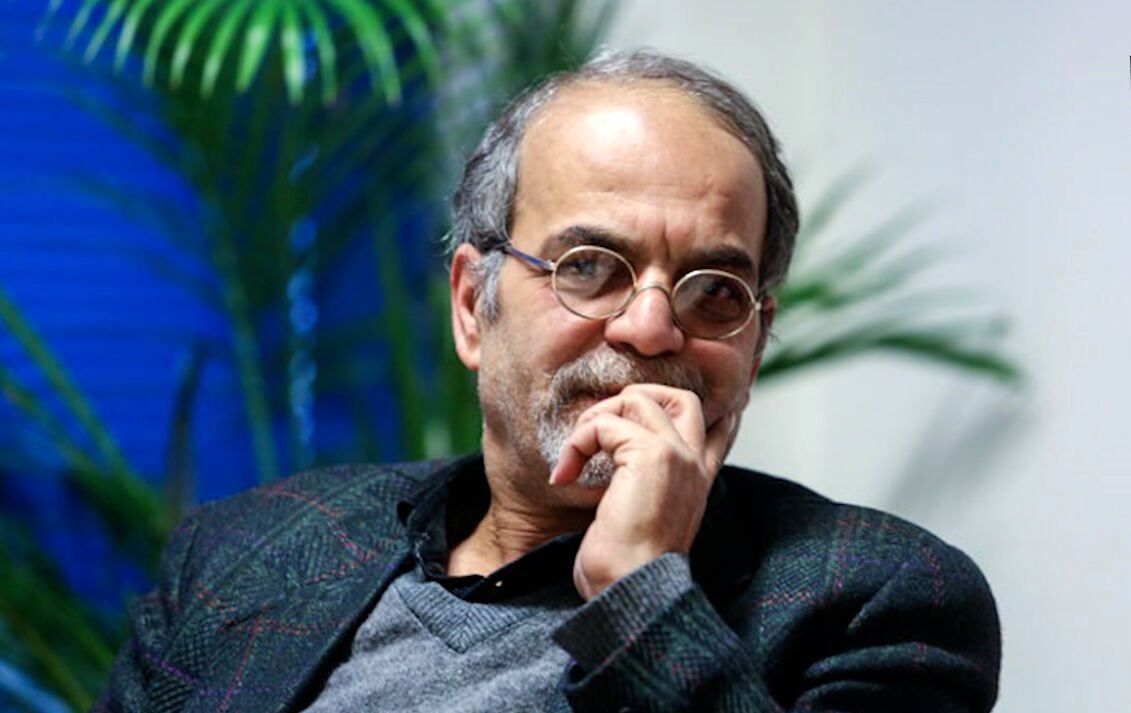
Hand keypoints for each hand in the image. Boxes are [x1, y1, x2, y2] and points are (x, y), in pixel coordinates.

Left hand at [549, 384, 737, 599]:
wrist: (631, 589)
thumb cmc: (627, 569)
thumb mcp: (647, 523)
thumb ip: (647, 490)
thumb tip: (619, 470)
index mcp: (698, 481)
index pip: (718, 428)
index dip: (699, 407)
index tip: (680, 404)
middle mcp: (694, 463)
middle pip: (679, 398)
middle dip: (632, 400)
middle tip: (600, 430)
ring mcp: (676, 455)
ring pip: (635, 400)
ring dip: (594, 419)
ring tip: (575, 454)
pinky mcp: (651, 455)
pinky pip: (603, 424)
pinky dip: (576, 443)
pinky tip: (565, 474)